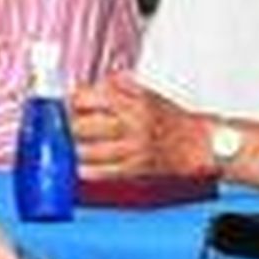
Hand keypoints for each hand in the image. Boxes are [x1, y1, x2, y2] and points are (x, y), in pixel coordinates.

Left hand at [69, 72, 208, 177]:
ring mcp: (132, 150)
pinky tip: (79, 163)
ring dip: (71, 148)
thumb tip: (86, 86)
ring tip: (68, 143)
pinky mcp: (133, 170)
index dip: (72, 101)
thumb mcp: (146, 93)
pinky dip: (84, 169)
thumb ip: (116, 86)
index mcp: (134, 102)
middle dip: (66, 126)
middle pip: (81, 126)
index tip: (67, 103)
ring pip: (86, 152)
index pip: (88, 98)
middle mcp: (132, 125)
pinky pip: (99, 173)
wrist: (196, 144)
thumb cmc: (171, 119)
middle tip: (62, 125)